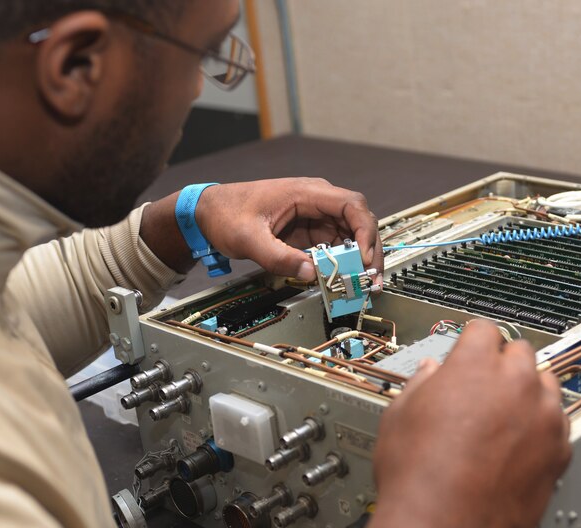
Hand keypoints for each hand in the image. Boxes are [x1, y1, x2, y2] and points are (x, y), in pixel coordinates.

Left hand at [195, 178, 382, 281]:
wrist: (209, 213)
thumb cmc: (226, 214)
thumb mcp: (248, 238)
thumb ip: (278, 257)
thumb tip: (309, 273)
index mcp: (306, 192)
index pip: (351, 205)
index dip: (364, 231)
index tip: (362, 257)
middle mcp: (316, 201)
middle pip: (359, 220)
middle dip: (369, 249)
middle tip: (371, 278)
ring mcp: (314, 216)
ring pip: (350, 234)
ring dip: (359, 258)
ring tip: (362, 283)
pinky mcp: (309, 231)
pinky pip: (335, 245)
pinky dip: (343, 261)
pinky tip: (343, 277)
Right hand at [362, 321, 571, 527]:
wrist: (444, 527)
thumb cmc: (418, 475)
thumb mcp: (400, 414)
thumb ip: (421, 383)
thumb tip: (431, 374)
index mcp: (474, 364)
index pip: (484, 329)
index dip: (472, 341)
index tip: (469, 352)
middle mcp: (516, 383)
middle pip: (521, 352)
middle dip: (502, 364)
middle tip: (484, 388)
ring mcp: (544, 417)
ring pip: (546, 386)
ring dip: (528, 394)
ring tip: (504, 418)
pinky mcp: (560, 452)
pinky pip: (559, 426)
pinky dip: (542, 430)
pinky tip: (518, 447)